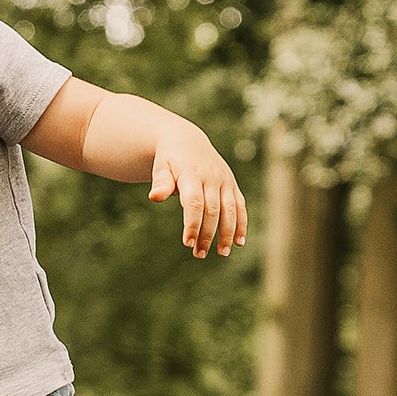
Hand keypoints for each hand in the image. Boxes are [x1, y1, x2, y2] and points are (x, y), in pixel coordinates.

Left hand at [149, 135, 246, 258]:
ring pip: (231, 210)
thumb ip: (161, 182)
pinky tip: (239, 242)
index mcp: (193, 174)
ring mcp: (225, 181)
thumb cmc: (169, 159)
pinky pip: (240, 206)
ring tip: (222, 253)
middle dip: (207, 234)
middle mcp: (213, 178)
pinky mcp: (232, 185)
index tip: (187, 243)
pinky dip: (241, 223)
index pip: (194, 203)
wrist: (186, 141)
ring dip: (228, 233)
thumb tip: (154, 197)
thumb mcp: (161, 167)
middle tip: (199, 254)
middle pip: (213, 210)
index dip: (192, 224)